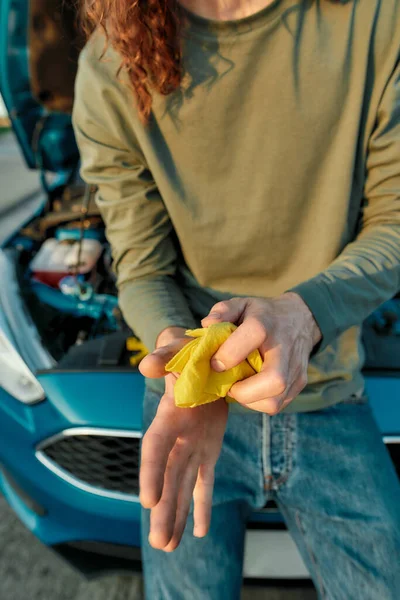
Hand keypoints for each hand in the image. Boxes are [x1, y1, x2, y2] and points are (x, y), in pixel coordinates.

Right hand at [138, 332, 228, 551]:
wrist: (206, 361)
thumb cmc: (189, 351)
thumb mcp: (180, 347)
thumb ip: (166, 354)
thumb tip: (147, 368)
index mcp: (171, 413)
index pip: (156, 447)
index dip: (150, 473)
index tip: (148, 502)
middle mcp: (177, 436)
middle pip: (168, 476)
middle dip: (164, 509)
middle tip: (159, 543)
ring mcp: (191, 445)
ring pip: (183, 485)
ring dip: (177, 514)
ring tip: (168, 547)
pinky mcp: (207, 450)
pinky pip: (205, 480)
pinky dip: (202, 505)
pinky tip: (198, 532)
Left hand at [201, 293, 320, 414]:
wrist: (301, 319)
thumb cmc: (263, 314)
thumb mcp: (242, 304)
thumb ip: (222, 312)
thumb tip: (206, 325)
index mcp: (266, 323)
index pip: (253, 336)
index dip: (229, 354)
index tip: (215, 364)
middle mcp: (285, 347)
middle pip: (274, 380)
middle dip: (243, 392)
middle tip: (228, 386)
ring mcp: (295, 368)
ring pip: (275, 400)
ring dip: (249, 401)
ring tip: (238, 388)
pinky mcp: (300, 383)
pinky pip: (278, 405)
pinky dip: (258, 403)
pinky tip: (251, 390)